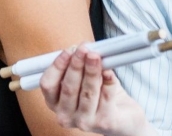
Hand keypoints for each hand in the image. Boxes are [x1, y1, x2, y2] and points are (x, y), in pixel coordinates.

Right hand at [39, 46, 154, 135]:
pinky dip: (108, 82)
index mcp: (54, 102)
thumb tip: (82, 48)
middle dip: (76, 65)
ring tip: (96, 56)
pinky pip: (106, 98)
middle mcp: (65, 115)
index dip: (57, 66)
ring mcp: (84, 122)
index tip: (68, 50)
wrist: (123, 116)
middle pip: (68, 88)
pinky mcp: (104, 122)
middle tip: (84, 49)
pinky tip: (109, 72)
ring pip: (87, 93)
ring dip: (92, 71)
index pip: (48, 84)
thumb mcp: (84, 78)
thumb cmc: (99, 94)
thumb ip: (80, 64)